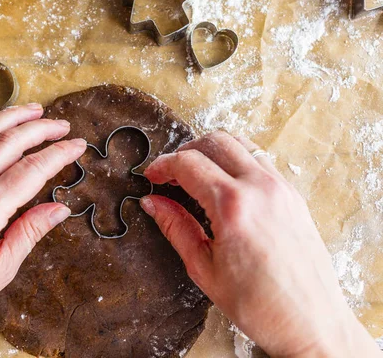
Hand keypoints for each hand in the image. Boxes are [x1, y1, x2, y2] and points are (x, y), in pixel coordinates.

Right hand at [140, 131, 381, 357]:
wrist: (311, 324)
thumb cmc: (260, 305)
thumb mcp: (203, 268)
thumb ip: (175, 227)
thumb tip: (153, 204)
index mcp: (233, 206)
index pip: (188, 163)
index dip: (163, 166)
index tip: (152, 176)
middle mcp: (261, 188)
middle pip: (215, 141)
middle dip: (186, 151)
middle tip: (171, 174)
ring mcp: (282, 189)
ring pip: (241, 145)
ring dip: (213, 152)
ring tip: (197, 175)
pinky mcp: (294, 196)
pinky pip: (261, 161)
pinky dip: (238, 162)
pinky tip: (226, 185)